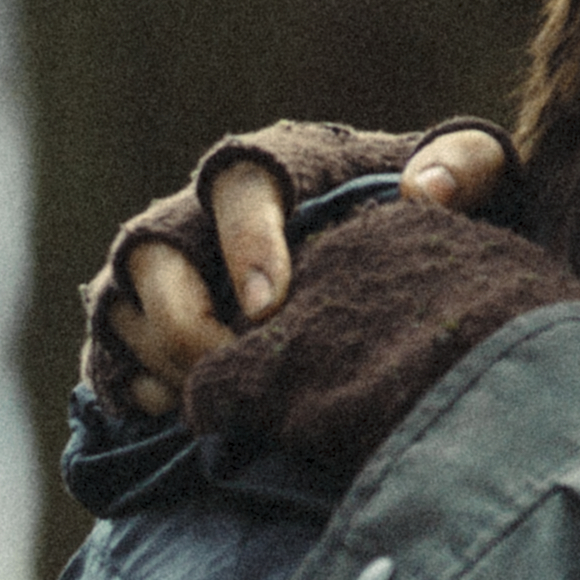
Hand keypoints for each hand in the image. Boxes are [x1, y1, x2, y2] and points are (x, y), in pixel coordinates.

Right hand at [84, 119, 510, 418]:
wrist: (378, 272)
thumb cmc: (419, 224)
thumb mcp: (470, 180)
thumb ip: (468, 164)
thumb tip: (425, 190)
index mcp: (274, 166)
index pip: (240, 186)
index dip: (246, 244)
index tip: (272, 307)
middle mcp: (195, 212)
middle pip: (152, 256)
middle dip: (189, 323)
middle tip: (245, 371)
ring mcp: (157, 272)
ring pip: (123, 311)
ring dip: (166, 362)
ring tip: (229, 400)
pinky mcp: (137, 329)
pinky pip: (109, 361)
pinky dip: (143, 393)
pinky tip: (200, 415)